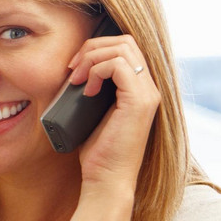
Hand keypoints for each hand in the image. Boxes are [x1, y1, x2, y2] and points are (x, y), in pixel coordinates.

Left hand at [65, 31, 160, 192]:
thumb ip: (93, 91)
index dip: (96, 49)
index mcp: (139, 88)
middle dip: (92, 47)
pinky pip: (119, 65)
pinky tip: (85, 90)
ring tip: (76, 80)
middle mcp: (149, 88)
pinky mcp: (139, 102)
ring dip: (92, 57)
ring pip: (123, 48)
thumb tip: (73, 71)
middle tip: (72, 69)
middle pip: (125, 41)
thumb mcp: (91, 113)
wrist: (106, 179)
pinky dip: (97, 70)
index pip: (125, 47)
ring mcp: (147, 94)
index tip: (73, 68)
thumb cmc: (97, 152)